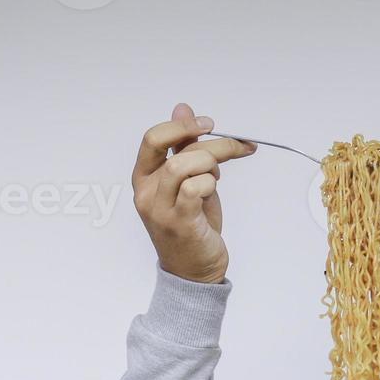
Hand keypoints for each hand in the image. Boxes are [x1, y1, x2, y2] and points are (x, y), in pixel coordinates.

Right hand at [131, 101, 257, 283]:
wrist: (194, 270)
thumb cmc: (192, 224)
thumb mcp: (188, 180)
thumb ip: (184, 147)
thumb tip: (183, 108)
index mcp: (144, 178)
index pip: (153, 139)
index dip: (181, 125)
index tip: (208, 123)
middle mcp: (146, 193)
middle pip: (173, 151)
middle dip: (210, 144)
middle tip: (235, 145)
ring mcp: (160, 209)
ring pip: (183, 166)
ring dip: (211, 164)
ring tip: (219, 178)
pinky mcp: (179, 223)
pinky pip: (196, 189)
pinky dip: (211, 184)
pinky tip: (214, 192)